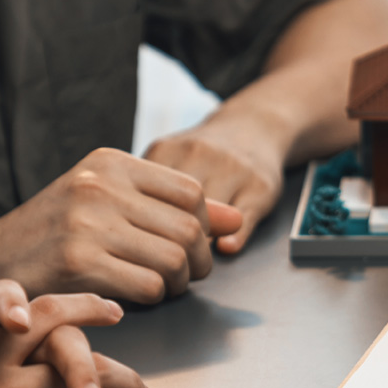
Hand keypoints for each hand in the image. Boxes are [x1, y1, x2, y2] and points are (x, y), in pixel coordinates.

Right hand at [0, 148, 241, 302]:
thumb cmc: (59, 233)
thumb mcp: (112, 203)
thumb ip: (173, 208)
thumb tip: (236, 219)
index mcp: (110, 164)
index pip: (192, 191)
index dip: (204, 226)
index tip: (192, 246)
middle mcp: (100, 185)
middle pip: (190, 228)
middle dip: (198, 261)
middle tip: (185, 276)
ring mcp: (88, 222)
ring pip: (175, 259)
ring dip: (178, 283)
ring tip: (162, 287)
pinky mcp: (80, 262)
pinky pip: (151, 286)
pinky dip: (154, 299)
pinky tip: (135, 297)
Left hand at [146, 120, 283, 254]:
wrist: (253, 126)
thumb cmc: (201, 156)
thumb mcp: (167, 160)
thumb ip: (144, 190)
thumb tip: (127, 236)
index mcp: (167, 150)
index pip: (144, 197)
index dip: (140, 227)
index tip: (140, 247)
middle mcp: (200, 154)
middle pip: (176, 208)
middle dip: (169, 239)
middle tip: (167, 262)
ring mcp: (233, 169)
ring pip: (210, 217)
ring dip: (200, 244)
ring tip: (194, 260)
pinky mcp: (260, 186)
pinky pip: (243, 219)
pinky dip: (234, 238)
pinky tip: (225, 247)